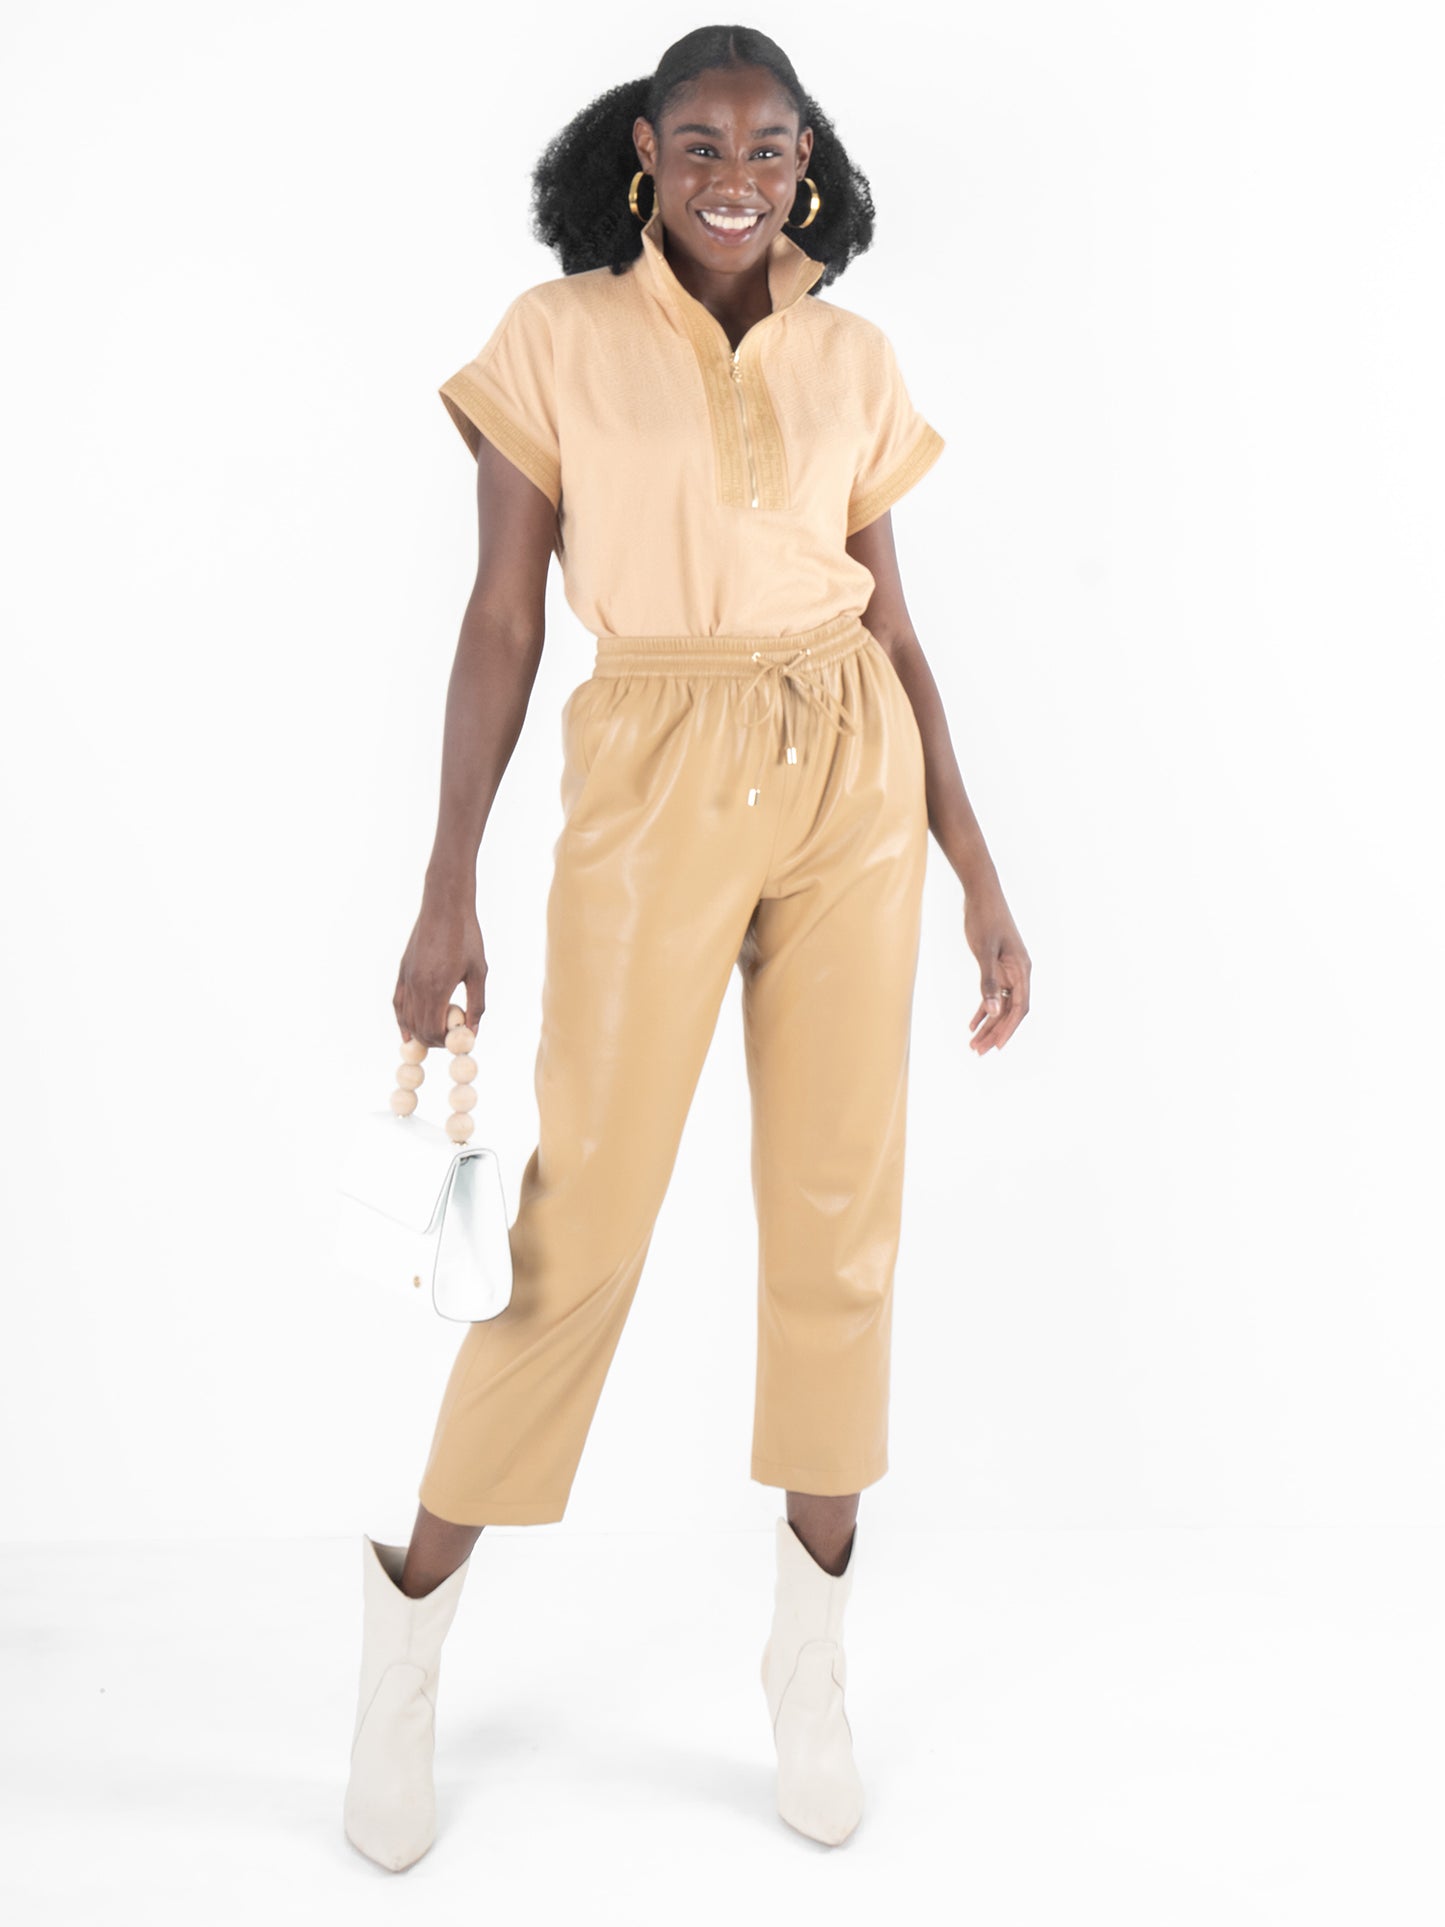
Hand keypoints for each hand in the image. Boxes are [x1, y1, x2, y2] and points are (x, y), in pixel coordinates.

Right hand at [394, 888, 487, 1048]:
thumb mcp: (478, 972)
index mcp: (438, 986)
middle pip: (419, 1027)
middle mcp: (417, 985)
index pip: (433, 1030)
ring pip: (406, 1018)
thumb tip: (473, 1033)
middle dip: (433, 1040)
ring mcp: (407, 978)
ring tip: (435, 1035)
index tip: (458, 1040)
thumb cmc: (467, 937)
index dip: (445, 1042)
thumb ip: (477, 1005)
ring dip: (419, 1031)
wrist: (445, 907)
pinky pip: (398, 1003)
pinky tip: (406, 1032)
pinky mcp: (402, 971)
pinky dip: (402, 1020)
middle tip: (449, 1039)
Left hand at [962, 883, 1030, 1054]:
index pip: (1019, 1008)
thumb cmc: (984, 918)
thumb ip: (988, 981)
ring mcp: (1009, 970)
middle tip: (978, 1051)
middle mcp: (1019, 973)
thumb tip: (993, 1011)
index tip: (997, 1046)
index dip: (1008, 1028)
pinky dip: (983, 1009)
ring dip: (988, 1024)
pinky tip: (972, 1023)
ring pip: (1001, 1005)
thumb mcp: (984, 951)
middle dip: (995, 1032)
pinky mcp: (998, 966)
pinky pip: (993, 994)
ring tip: (973, 1043)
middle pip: (1010, 1011)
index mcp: (1022, 970)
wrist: (982, 893)